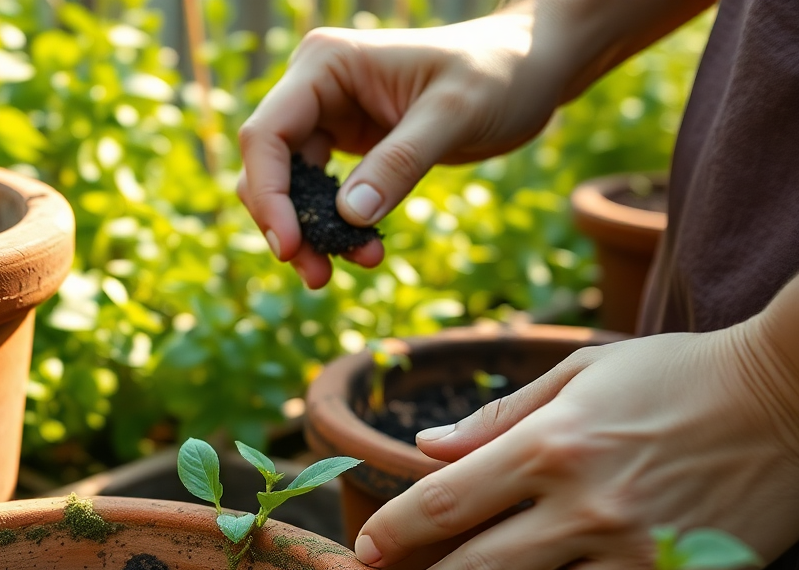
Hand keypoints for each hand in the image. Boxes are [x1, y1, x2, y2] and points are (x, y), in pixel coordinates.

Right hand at [237, 11, 565, 287]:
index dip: (269, 195)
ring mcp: (327, 117)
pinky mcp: (345, 146)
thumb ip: (401, 162)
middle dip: (287, 224)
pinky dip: (337, 229)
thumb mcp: (456, 115)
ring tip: (359, 264)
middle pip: (268, 167)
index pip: (267, 135)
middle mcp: (314, 87)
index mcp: (326, 64)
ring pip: (290, 188)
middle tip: (318, 276)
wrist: (531, 69)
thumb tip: (348, 216)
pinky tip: (367, 249)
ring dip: (312, 234)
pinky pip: (322, 196)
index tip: (290, 247)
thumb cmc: (501, 74)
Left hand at [352, 317, 798, 569]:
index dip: (391, 535)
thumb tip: (425, 448)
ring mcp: (631, 550)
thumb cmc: (677, 373)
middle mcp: (582, 505)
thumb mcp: (582, 372)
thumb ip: (499, 416)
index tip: (365, 553)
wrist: (791, 397)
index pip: (439, 505)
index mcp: (548, 445)